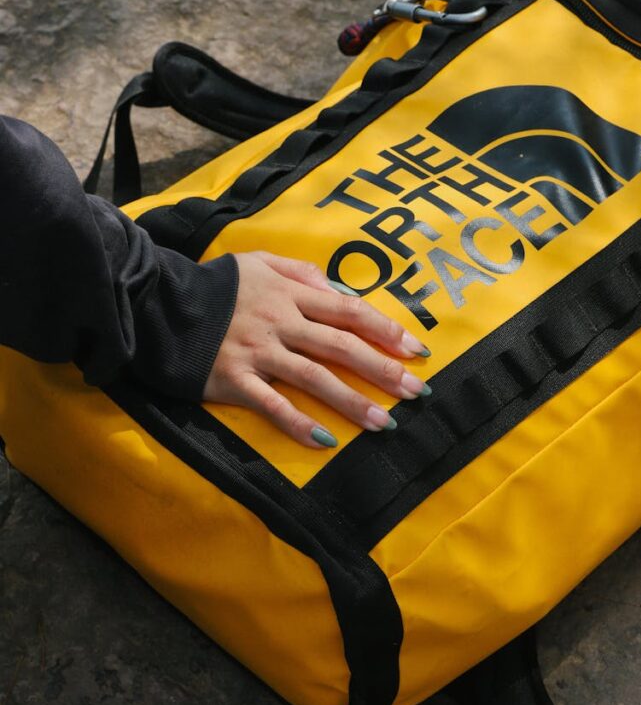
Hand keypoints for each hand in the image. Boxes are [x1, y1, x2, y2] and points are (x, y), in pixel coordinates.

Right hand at [203, 251, 430, 447]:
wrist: (159, 303)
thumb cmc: (216, 284)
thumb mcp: (260, 262)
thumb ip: (302, 273)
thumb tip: (341, 292)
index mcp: (290, 294)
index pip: (349, 312)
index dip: (386, 330)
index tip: (416, 350)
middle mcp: (280, 323)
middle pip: (341, 347)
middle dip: (382, 370)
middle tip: (415, 392)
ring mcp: (258, 353)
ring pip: (314, 378)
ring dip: (352, 402)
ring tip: (384, 423)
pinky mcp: (234, 381)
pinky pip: (272, 406)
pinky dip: (298, 425)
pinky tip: (325, 442)